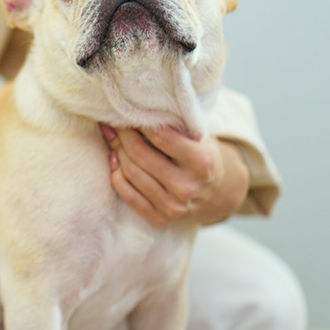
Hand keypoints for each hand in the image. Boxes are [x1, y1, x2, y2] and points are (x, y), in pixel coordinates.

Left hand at [100, 125, 248, 227]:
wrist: (217, 195)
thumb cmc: (204, 158)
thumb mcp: (201, 138)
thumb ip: (178, 126)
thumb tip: (138, 110)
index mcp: (201, 162)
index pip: (160, 136)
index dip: (140, 122)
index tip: (129, 112)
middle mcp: (187, 186)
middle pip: (140, 154)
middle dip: (123, 135)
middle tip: (114, 123)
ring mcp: (173, 206)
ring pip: (130, 173)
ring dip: (116, 151)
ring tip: (112, 137)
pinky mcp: (160, 219)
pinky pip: (127, 194)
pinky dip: (116, 174)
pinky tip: (115, 159)